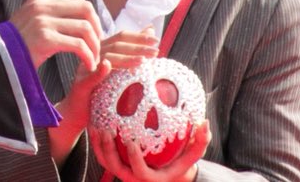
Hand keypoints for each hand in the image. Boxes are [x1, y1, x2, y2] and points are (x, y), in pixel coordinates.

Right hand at [10, 0, 101, 70]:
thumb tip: (79, 18)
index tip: (95, 36)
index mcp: (40, 0)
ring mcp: (43, 22)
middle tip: (98, 48)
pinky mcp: (45, 39)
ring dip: (94, 46)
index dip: (92, 19)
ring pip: (85, 28)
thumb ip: (50, 17)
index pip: (79, 2)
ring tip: (93, 60)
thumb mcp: (32, 23)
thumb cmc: (15, 47)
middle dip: (97, 29)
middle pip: (86, 10)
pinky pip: (78, 45)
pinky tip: (89, 66)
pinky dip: (88, 56)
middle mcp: (42, 7)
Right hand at [50, 29, 159, 165]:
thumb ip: (131, 50)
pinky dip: (100, 70)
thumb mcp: (116, 70)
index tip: (156, 40)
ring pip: (107, 57)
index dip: (138, 36)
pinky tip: (108, 66)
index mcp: (102, 49)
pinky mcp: (82, 84)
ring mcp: (87, 68)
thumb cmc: (100, 90)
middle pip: (116, 45)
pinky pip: (91, 76)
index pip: (121, 37)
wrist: (77, 111)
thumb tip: (150, 30)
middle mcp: (93, 55)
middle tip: (155, 51)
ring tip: (142, 61)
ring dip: (125, 58)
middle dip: (137, 46)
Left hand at [90, 120, 209, 181]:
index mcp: (153, 178)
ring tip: (97, 126)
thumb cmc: (182, 163)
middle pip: (116, 168)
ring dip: (99, 146)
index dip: (134, 159)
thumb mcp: (193, 154)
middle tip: (107, 129)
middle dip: (109, 150)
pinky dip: (97, 143)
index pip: (140, 172)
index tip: (131, 141)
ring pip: (106, 163)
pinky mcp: (118, 165)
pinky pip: (104, 156)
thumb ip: (200, 141)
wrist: (170, 174)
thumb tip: (205, 122)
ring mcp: (124, 173)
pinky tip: (95, 124)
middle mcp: (135, 179)